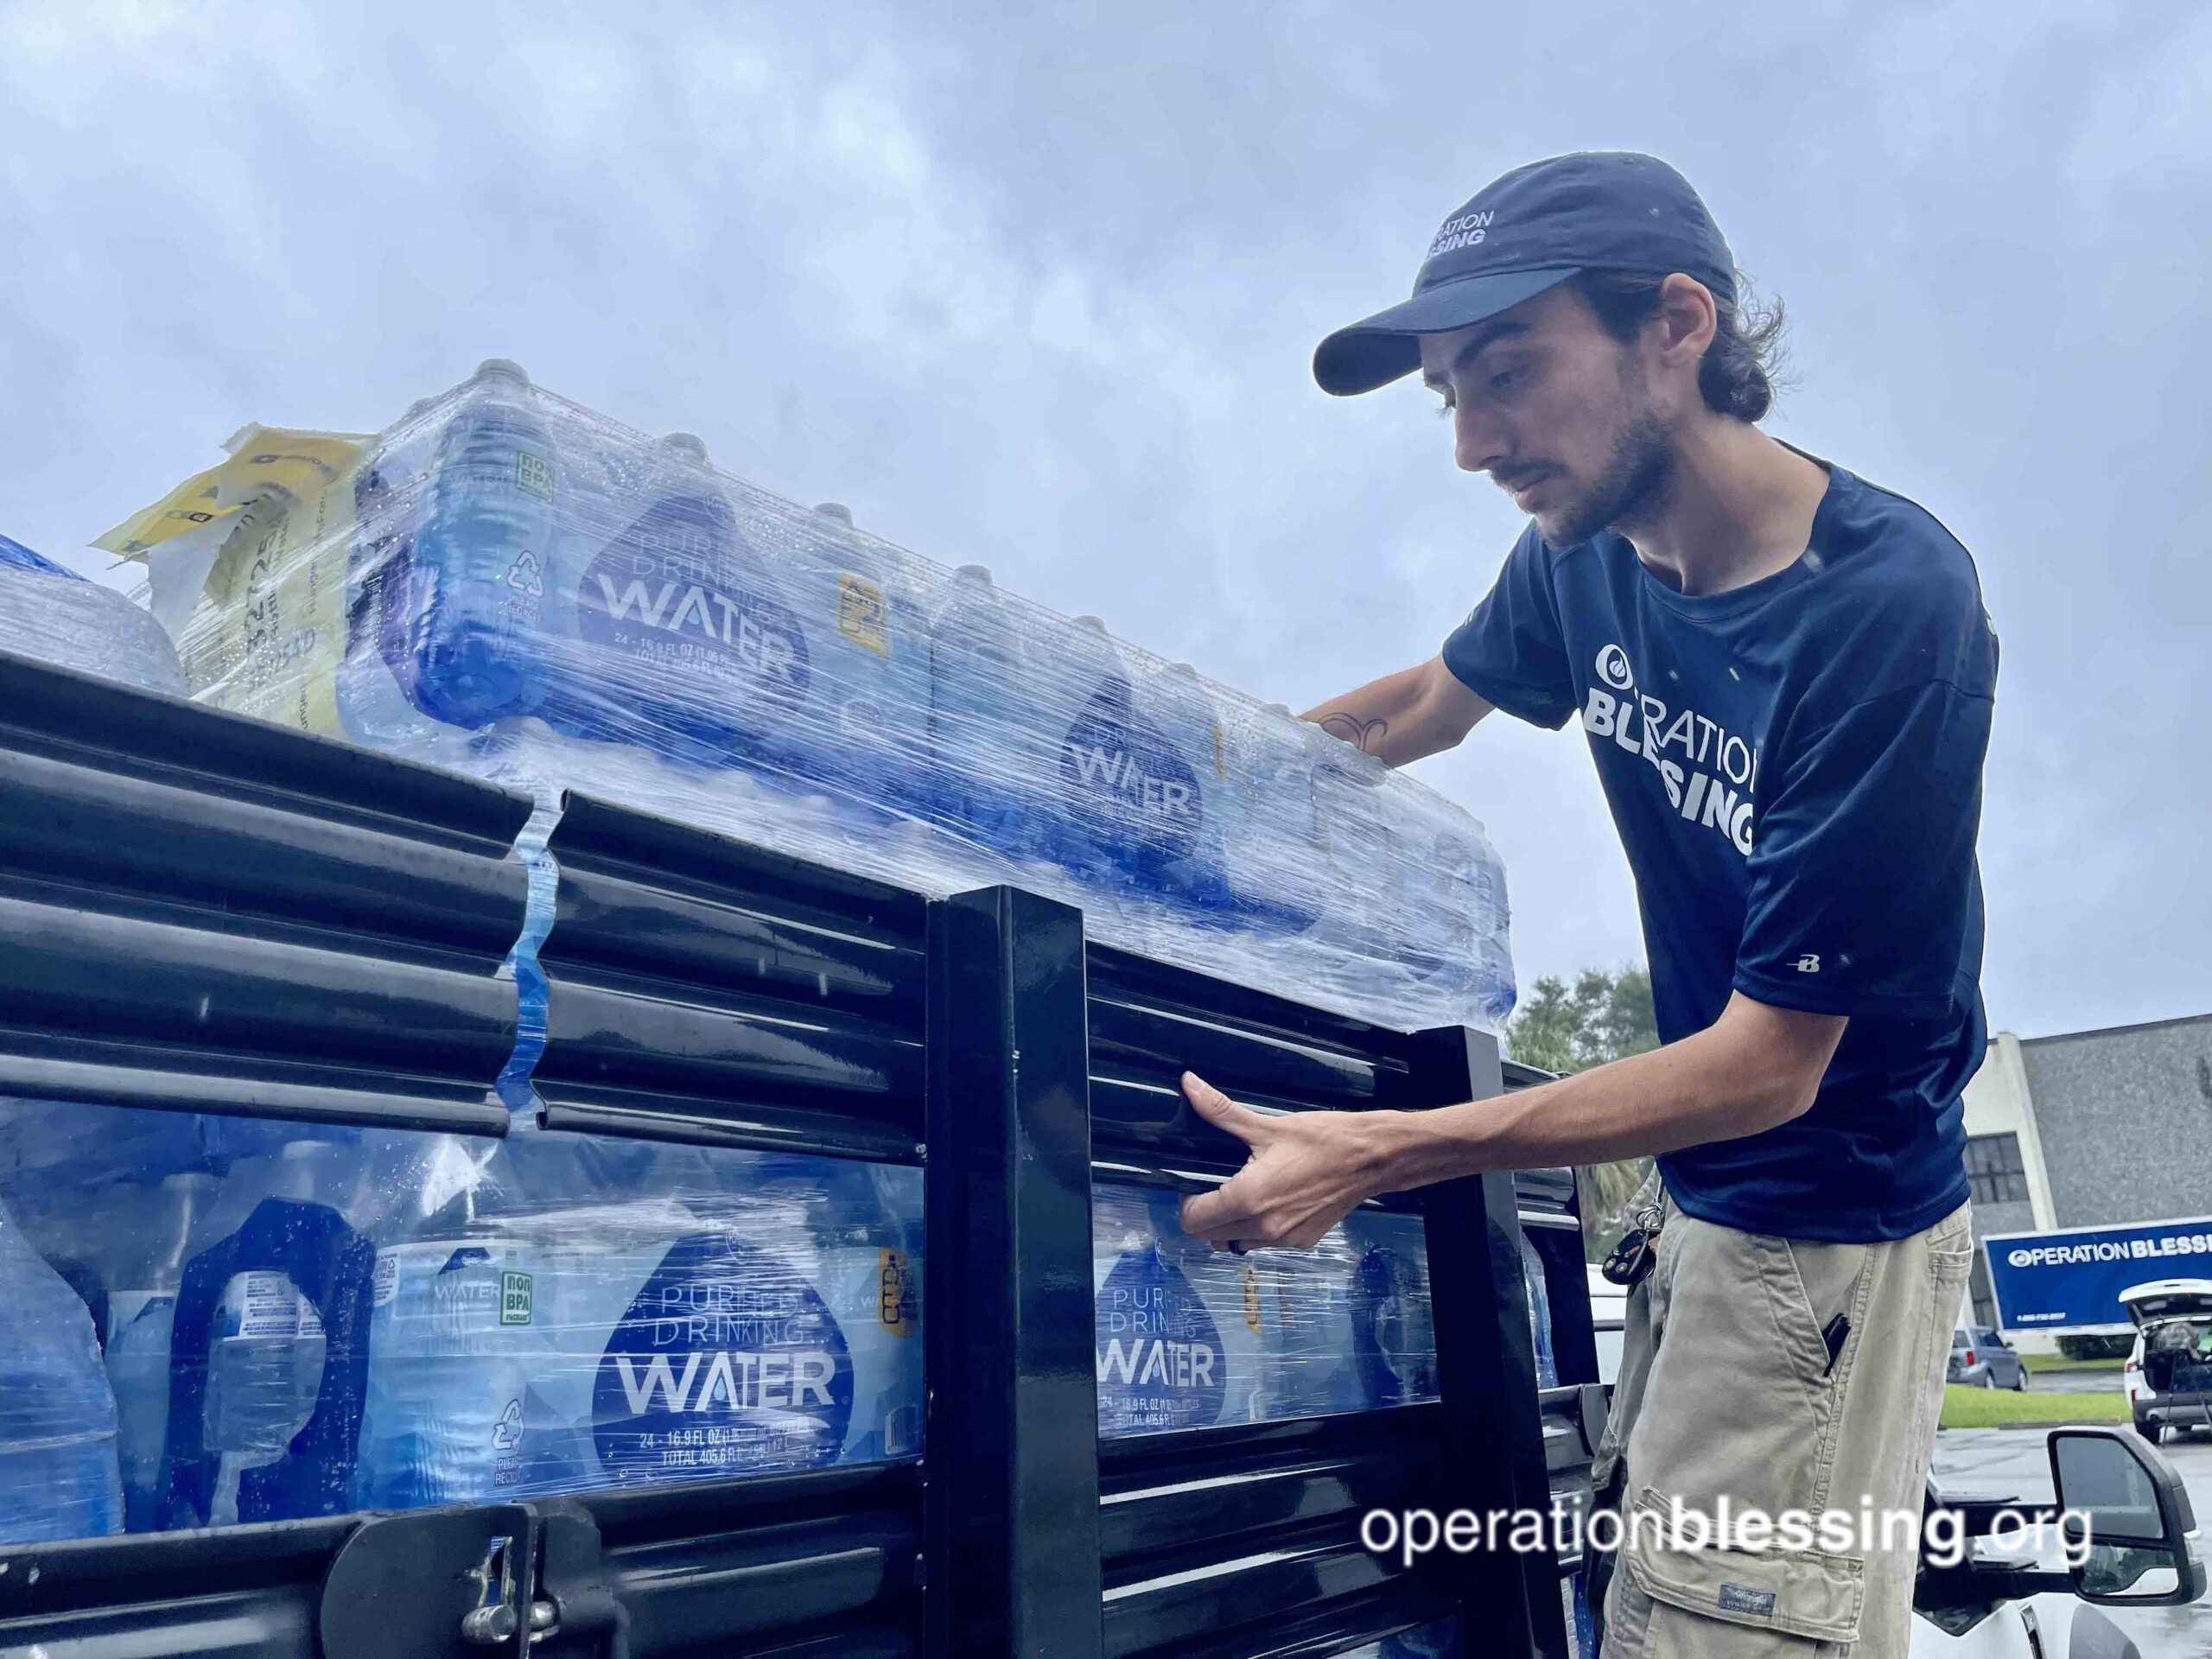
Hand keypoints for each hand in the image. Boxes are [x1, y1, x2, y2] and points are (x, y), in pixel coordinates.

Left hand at [1175, 1071, 1390, 1249]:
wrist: (1372, 1158)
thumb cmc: (1323, 1139)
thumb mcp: (1268, 1125)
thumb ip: (1221, 1111)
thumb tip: (1189, 1084)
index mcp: (1249, 1199)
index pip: (1193, 1221)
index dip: (1187, 1201)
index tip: (1195, 1182)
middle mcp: (1264, 1228)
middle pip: (1210, 1237)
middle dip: (1205, 1214)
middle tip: (1215, 1186)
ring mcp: (1285, 1240)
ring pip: (1236, 1244)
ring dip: (1229, 1226)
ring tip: (1241, 1194)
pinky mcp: (1303, 1241)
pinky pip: (1265, 1243)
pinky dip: (1257, 1229)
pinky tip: (1270, 1201)